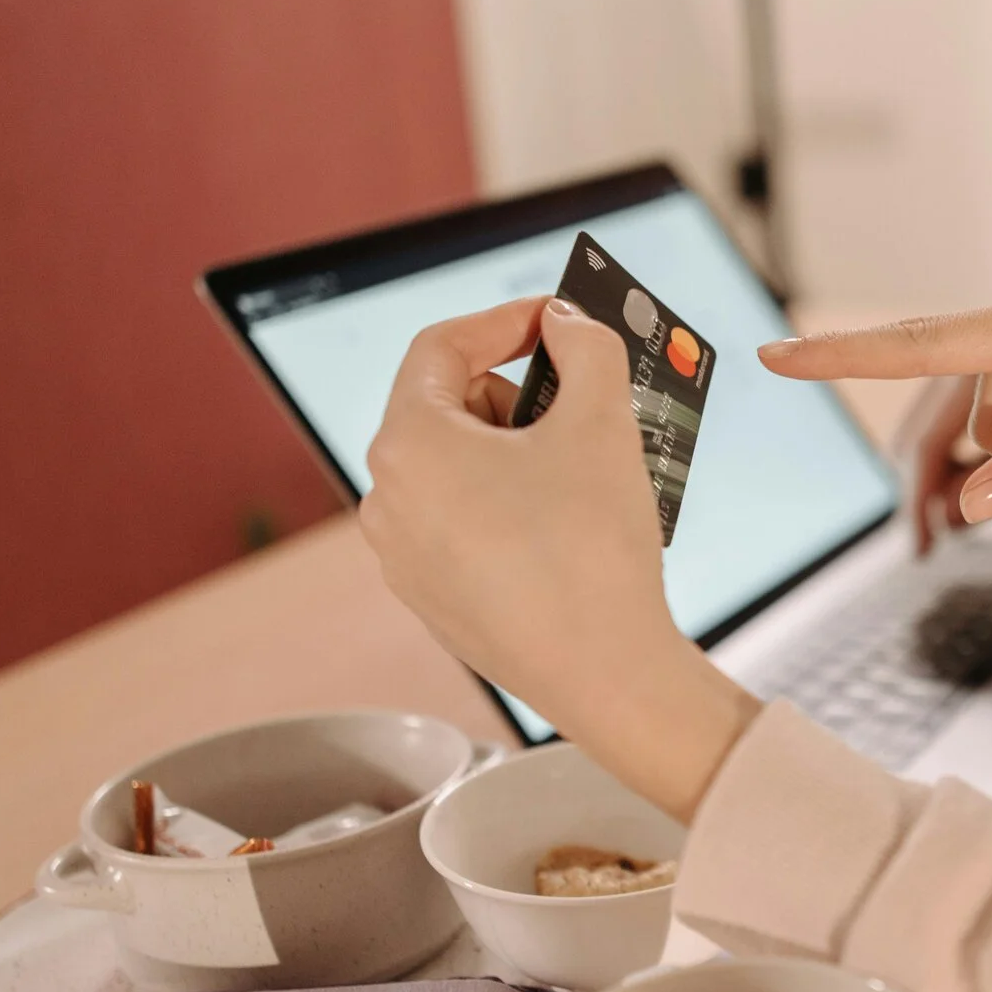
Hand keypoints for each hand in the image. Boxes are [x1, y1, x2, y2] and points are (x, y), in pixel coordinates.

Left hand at [360, 296, 758, 819]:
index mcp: (409, 444)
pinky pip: (468, 525)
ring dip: (522, 454)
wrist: (604, 673)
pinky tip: (569, 527)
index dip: (505, 320)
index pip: (442, 347)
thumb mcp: (602, 423)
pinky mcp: (434, 599)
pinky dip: (515, 507)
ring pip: (461, 470)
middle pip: (452, 409)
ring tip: (586, 472)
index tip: (556, 319)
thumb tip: (566, 324)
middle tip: (584, 407)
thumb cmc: (592, 548)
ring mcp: (404, 556)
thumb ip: (585, 349)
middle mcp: (387, 499)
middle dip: (521, 397)